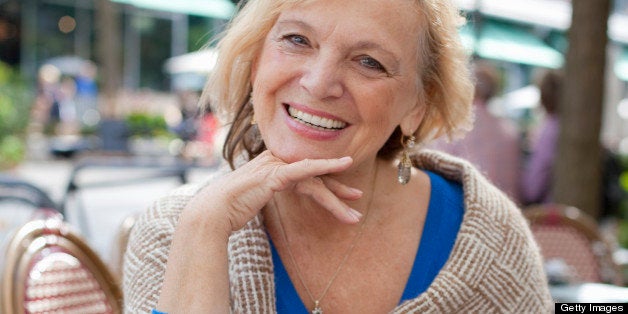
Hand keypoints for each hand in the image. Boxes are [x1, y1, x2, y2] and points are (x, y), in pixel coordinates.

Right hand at [156, 150, 362, 312]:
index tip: (344, 195)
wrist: (211, 212)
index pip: (305, 173)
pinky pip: (304, 171)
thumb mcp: (253, 198)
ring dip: (337, 198)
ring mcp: (275, 166)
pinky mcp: (274, 175)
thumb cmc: (229, 209)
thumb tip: (267, 193)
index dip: (326, 182)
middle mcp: (275, 161)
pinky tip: (341, 167)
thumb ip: (265, 190)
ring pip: (314, 180)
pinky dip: (324, 168)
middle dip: (337, 189)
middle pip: (314, 174)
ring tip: (354, 216)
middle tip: (358, 199)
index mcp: (272, 166)